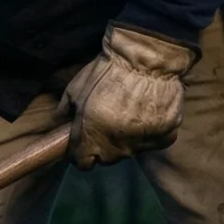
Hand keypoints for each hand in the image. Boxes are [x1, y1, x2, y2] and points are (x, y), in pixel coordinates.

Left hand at [62, 24, 196, 168]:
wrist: (147, 60)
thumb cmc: (107, 71)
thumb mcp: (76, 88)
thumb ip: (65, 111)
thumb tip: (58, 124)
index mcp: (92, 136)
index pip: (83, 163)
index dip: (81, 153)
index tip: (84, 142)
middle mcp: (117, 146)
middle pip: (107, 159)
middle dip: (103, 145)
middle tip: (107, 122)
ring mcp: (143, 143)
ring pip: (130, 150)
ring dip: (127, 138)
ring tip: (130, 113)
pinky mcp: (165, 136)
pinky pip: (153, 141)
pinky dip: (150, 132)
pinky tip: (148, 113)